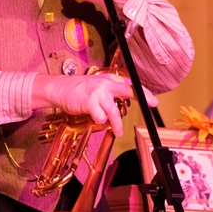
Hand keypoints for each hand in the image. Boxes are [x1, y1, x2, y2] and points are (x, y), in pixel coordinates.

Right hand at [31, 73, 157, 136]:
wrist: (59, 88)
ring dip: (117, 124)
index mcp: (109, 80)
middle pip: (128, 90)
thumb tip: (123, 104)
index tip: (153, 100)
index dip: (143, 92)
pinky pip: (100, 117)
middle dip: (142, 97)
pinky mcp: (89, 102)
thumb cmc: (78, 90)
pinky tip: (96, 120)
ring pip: (114, 111)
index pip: (129, 84)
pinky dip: (100, 122)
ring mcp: (98, 92)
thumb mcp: (96, 87)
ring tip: (119, 131)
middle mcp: (105, 84)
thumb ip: (110, 93)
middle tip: (151, 103)